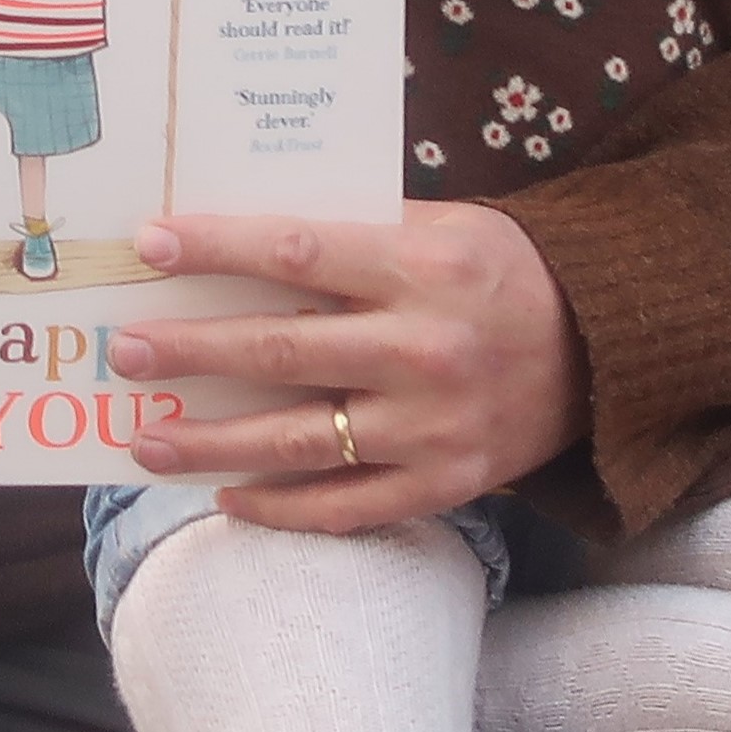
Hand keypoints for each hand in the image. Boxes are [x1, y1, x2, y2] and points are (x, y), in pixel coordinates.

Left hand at [102, 204, 586, 533]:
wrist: (606, 350)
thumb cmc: (497, 270)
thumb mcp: (436, 224)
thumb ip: (347, 231)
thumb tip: (230, 235)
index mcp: (421, 267)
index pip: (293, 253)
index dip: (215, 248)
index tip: (146, 244)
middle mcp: (425, 350)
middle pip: (280, 351)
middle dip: (189, 352)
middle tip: (124, 352)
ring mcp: (434, 428)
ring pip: (297, 441)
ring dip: (209, 443)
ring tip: (144, 439)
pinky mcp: (445, 486)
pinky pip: (344, 506)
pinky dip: (279, 506)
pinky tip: (223, 495)